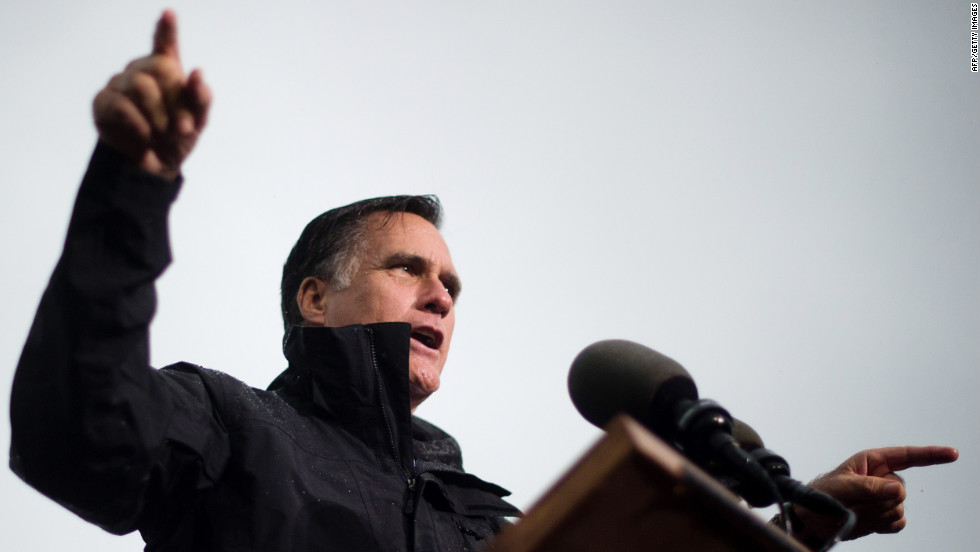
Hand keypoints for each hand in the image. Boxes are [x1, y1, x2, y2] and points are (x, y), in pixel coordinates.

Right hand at [93, 10, 210, 179]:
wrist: (157, 166)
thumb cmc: (178, 137)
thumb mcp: (198, 121)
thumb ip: (201, 98)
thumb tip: (197, 73)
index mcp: (166, 71)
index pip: (165, 45)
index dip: (166, 29)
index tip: (170, 13)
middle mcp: (141, 71)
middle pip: (159, 68)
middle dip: (176, 101)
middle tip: (184, 127)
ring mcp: (119, 84)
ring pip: (140, 86)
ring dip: (159, 115)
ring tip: (164, 134)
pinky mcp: (103, 102)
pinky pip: (121, 105)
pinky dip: (140, 124)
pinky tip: (146, 137)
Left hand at [795, 446, 957, 540]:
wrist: (813, 520)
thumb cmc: (822, 495)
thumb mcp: (842, 487)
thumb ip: (870, 487)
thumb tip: (898, 490)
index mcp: (871, 462)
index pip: (906, 456)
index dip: (930, 455)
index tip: (953, 454)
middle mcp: (882, 478)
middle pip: (900, 490)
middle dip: (879, 500)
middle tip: (853, 502)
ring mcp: (885, 498)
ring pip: (899, 508)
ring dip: (876, 514)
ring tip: (854, 511)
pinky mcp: (885, 515)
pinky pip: (898, 522)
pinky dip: (882, 525)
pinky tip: (864, 521)